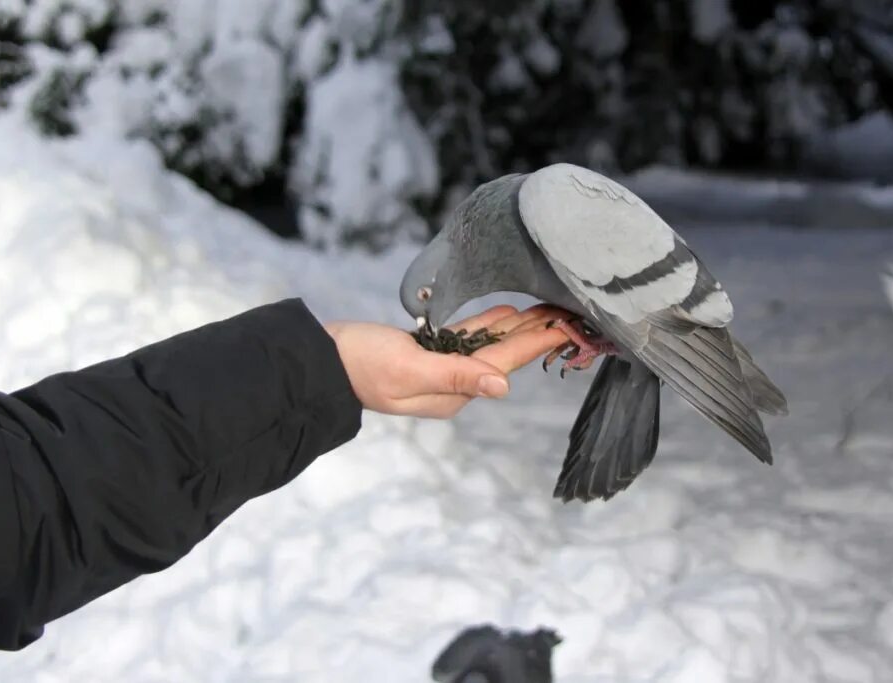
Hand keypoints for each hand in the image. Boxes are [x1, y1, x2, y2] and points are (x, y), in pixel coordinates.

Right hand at [325, 305, 569, 417]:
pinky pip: (468, 338)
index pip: (505, 364)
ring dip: (519, 327)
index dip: (537, 343)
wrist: (321, 362)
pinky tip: (507, 312)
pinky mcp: (427, 353)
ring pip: (490, 345)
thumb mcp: (408, 369)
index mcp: (453, 391)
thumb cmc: (360, 365)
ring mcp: (441, 369)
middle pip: (504, 355)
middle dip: (537, 333)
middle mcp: (453, 384)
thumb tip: (503, 388)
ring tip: (548, 310)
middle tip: (570, 311)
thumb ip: (456, 376)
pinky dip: (490, 324)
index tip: (568, 327)